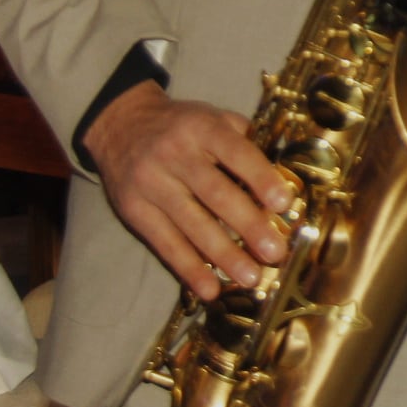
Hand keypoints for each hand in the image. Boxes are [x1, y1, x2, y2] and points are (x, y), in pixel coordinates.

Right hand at [82, 83, 291, 300]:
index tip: (284, 204)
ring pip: (191, 224)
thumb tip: (285, 178)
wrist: (120, 124)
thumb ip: (246, 142)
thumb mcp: (213, 118)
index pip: (236, 153)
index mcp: (202, 128)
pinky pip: (164, 243)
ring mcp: (151, 183)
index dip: (260, 178)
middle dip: (248, 225)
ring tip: (250, 277)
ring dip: (223, 255)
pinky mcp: (133, 210)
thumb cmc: (183, 126)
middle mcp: (175, 154)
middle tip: (274, 252)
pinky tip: (209, 289)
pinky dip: (188, 268)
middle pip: (215, 194)